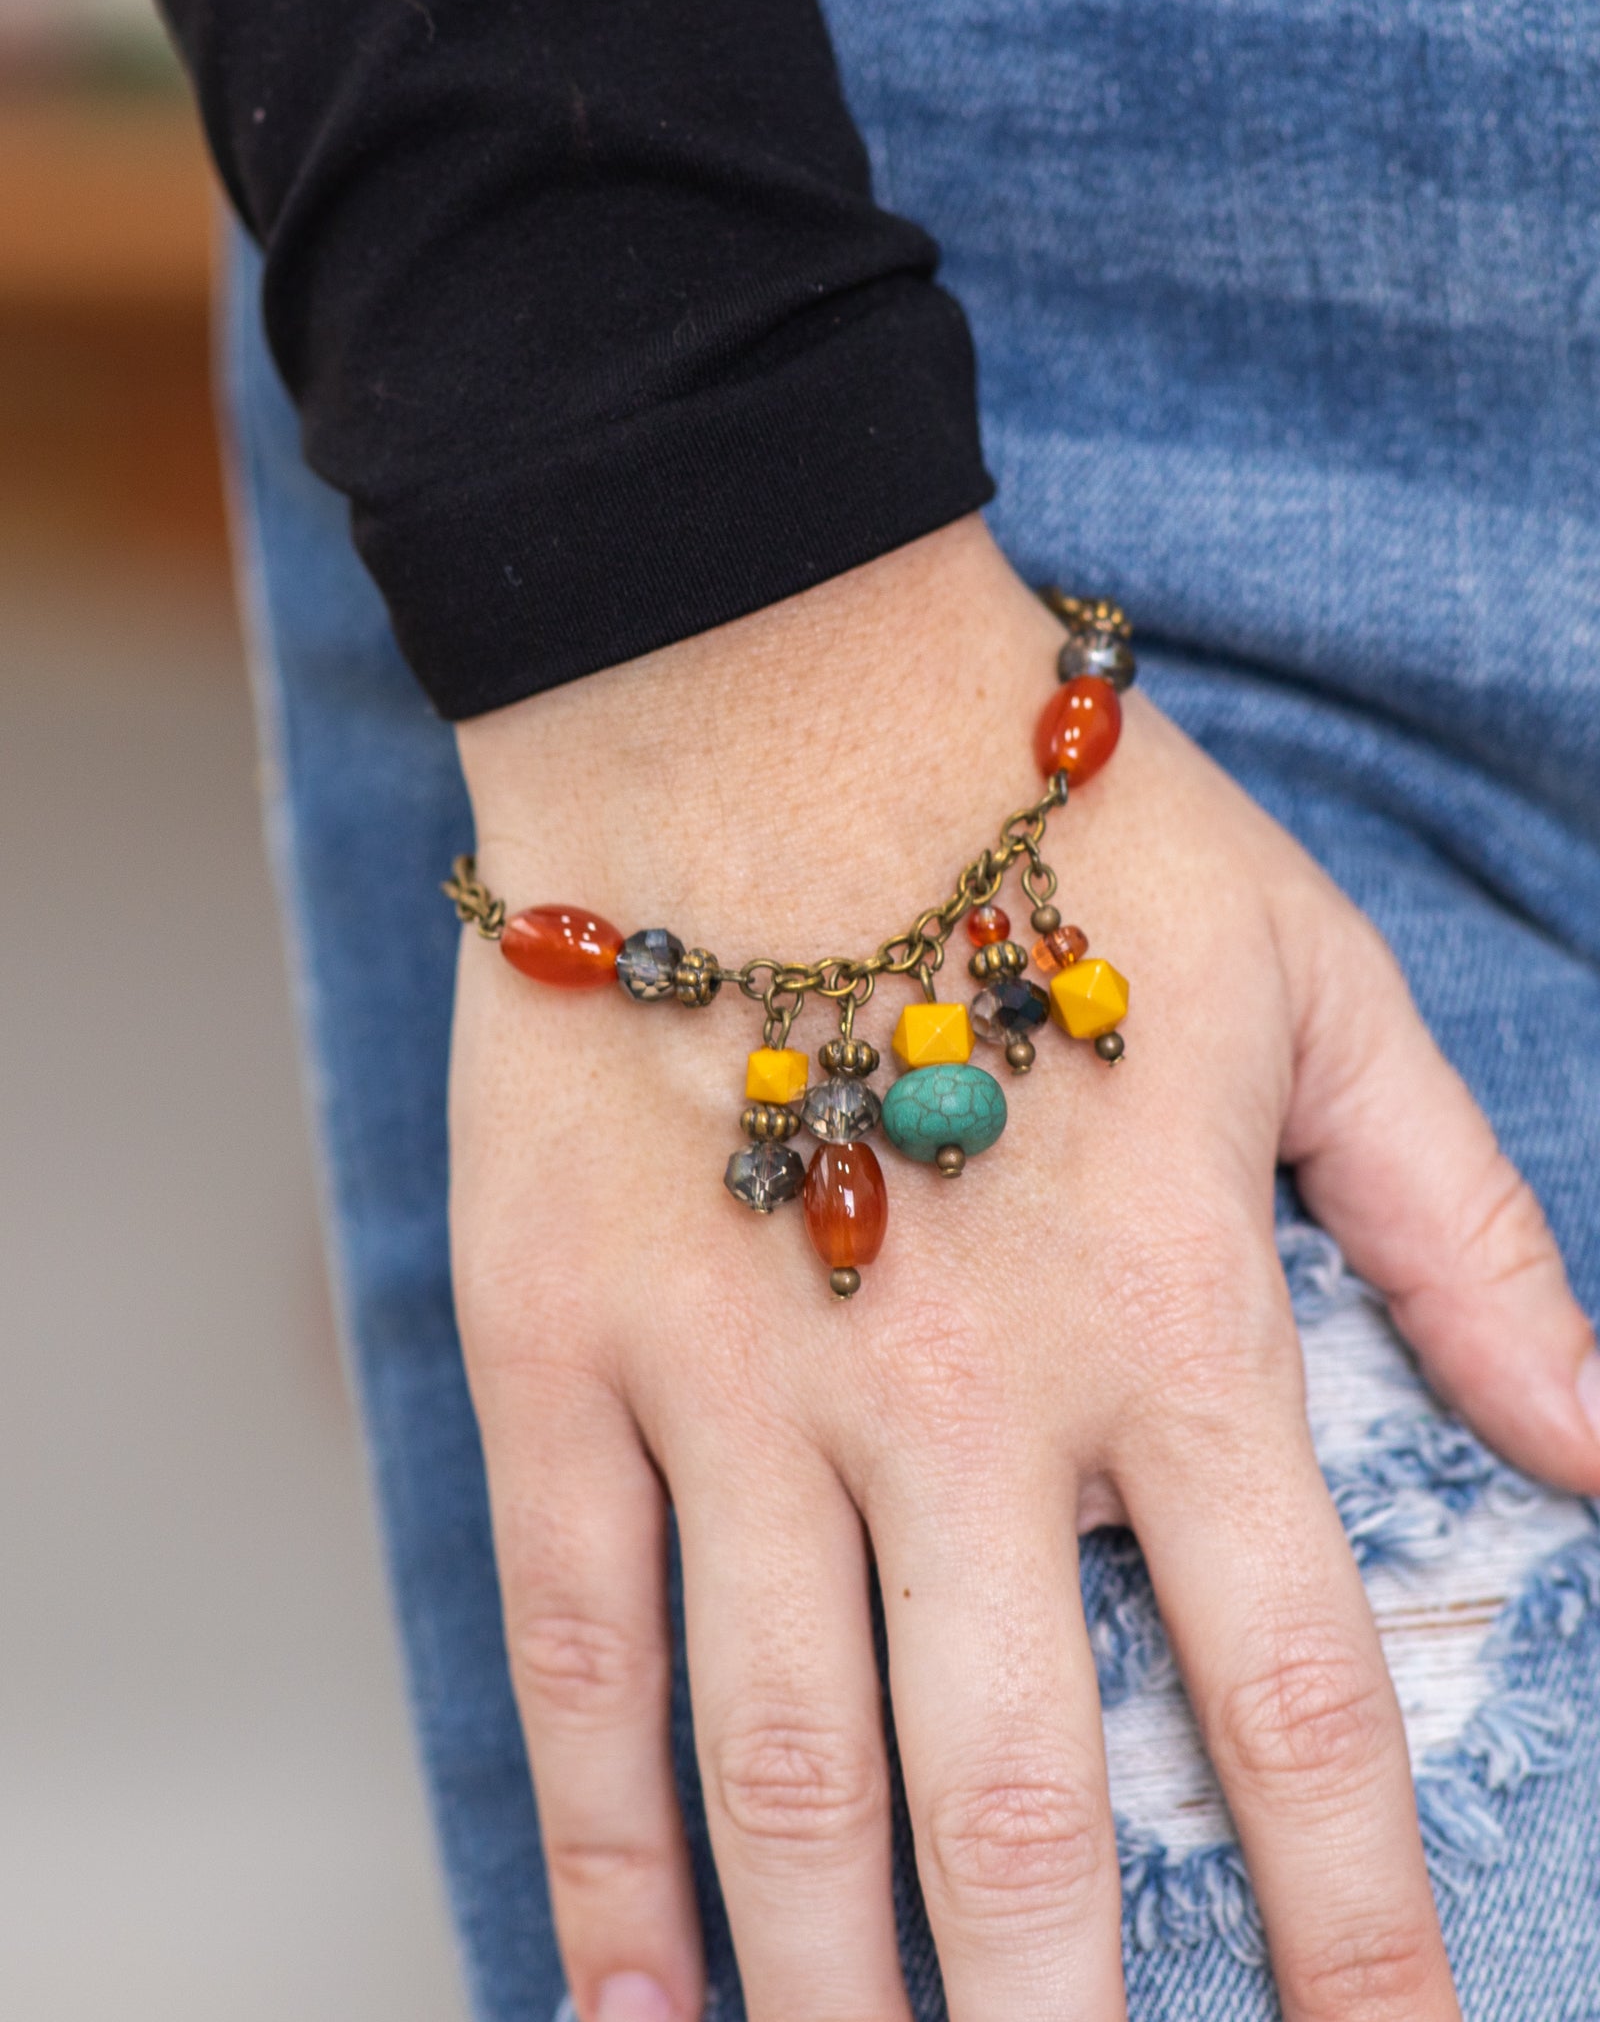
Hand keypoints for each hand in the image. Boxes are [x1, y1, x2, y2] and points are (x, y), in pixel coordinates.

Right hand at [450, 518, 1599, 2021]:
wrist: (757, 679)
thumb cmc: (1056, 832)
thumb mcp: (1322, 990)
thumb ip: (1465, 1235)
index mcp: (1166, 1321)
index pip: (1291, 1709)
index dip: (1359, 1947)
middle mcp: (956, 1399)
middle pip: (1025, 1805)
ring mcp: (735, 1384)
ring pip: (788, 1769)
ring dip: (842, 1997)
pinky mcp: (556, 1348)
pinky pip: (572, 1640)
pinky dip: (596, 1840)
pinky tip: (631, 1999)